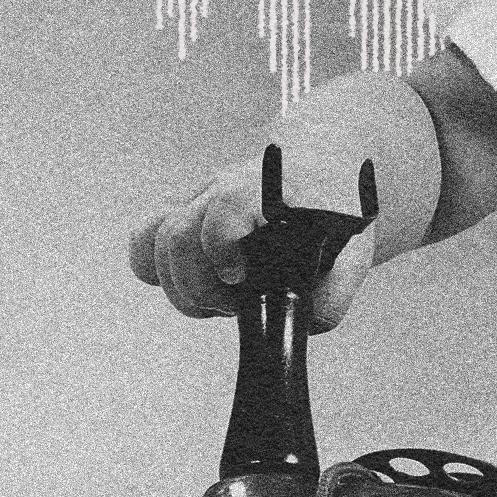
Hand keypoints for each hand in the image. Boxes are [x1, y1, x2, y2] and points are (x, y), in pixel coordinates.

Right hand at [127, 155, 374, 331]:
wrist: (326, 172)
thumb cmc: (336, 210)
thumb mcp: (352, 253)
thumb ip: (330, 297)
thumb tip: (300, 324)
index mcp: (268, 188)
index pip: (224, 208)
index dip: (220, 246)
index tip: (238, 278)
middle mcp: (224, 186)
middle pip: (177, 235)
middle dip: (199, 287)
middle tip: (234, 304)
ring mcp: (198, 198)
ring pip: (152, 240)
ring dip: (180, 287)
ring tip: (219, 300)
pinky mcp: (183, 214)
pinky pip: (144, 241)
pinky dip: (157, 272)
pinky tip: (197, 284)